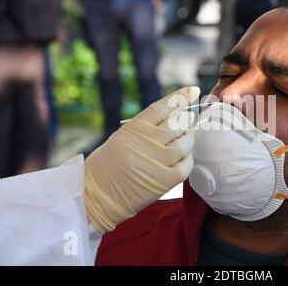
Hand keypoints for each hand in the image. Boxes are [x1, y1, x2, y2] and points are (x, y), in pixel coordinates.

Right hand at [84, 87, 199, 233]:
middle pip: (178, 123)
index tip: (192, 90)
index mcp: (134, 128)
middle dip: (186, 120)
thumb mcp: (121, 138)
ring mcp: (158, 160)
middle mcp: (148, 141)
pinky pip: (186, 164)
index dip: (181, 97)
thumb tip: (172, 117)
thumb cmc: (106, 166)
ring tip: (187, 137)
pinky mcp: (165, 180)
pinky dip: (187, 158)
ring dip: (189, 138)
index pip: (163, 106)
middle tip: (189, 120)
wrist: (95, 197)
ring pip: (185, 142)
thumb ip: (145, 129)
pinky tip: (183, 157)